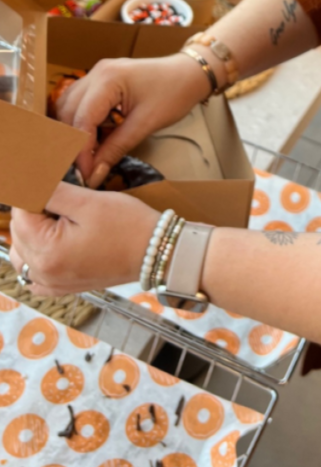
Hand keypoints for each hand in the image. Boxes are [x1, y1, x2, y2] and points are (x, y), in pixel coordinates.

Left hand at [9, 183, 159, 296]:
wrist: (155, 253)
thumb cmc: (127, 225)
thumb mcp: (88, 201)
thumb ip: (50, 191)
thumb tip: (26, 179)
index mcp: (47, 252)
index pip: (20, 212)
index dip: (36, 191)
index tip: (55, 182)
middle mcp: (43, 273)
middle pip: (19, 232)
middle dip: (35, 210)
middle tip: (66, 197)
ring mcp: (51, 283)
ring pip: (23, 251)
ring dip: (33, 231)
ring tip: (61, 216)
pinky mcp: (61, 287)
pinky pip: (33, 271)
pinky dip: (36, 255)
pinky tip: (52, 241)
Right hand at [56, 54, 211, 187]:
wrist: (189, 74)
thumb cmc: (174, 93)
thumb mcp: (146, 124)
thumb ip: (116, 149)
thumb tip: (93, 175)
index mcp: (108, 78)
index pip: (82, 119)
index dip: (80, 150)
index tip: (84, 174)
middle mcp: (97, 72)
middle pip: (68, 112)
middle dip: (73, 142)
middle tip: (83, 169)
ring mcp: (97, 74)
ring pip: (69, 107)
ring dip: (75, 132)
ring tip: (88, 155)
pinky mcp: (101, 80)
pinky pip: (81, 103)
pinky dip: (83, 122)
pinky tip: (95, 138)